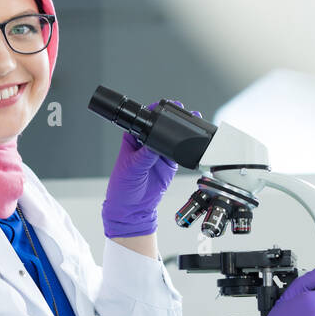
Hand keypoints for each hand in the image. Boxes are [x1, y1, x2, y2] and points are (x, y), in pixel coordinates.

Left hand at [102, 99, 199, 238]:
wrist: (132, 209)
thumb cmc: (123, 187)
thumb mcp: (132, 168)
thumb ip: (146, 155)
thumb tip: (156, 141)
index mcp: (133, 139)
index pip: (145, 120)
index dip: (154, 111)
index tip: (163, 106)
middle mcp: (146, 143)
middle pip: (161, 126)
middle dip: (172, 119)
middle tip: (182, 112)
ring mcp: (159, 153)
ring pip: (172, 137)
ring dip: (181, 131)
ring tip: (192, 122)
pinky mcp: (169, 163)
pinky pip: (179, 152)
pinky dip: (185, 147)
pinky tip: (191, 141)